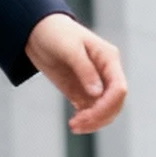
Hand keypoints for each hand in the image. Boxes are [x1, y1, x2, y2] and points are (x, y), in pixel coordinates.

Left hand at [25, 14, 126, 133]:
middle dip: (99, 117)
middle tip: (76, 124)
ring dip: (93, 121)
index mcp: (108, 59)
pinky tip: (74, 122)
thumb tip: (97, 93)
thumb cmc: (55, 33)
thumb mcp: (69, 48)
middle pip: (114, 103)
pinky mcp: (80, 89)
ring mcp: (94, 82)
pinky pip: (90, 109)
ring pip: (104, 109)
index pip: (119, 88)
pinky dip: (85, 119)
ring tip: (74, 126)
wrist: (36, 30)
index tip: (87, 114)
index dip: (108, 105)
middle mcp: (105, 72)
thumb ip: (84, 70)